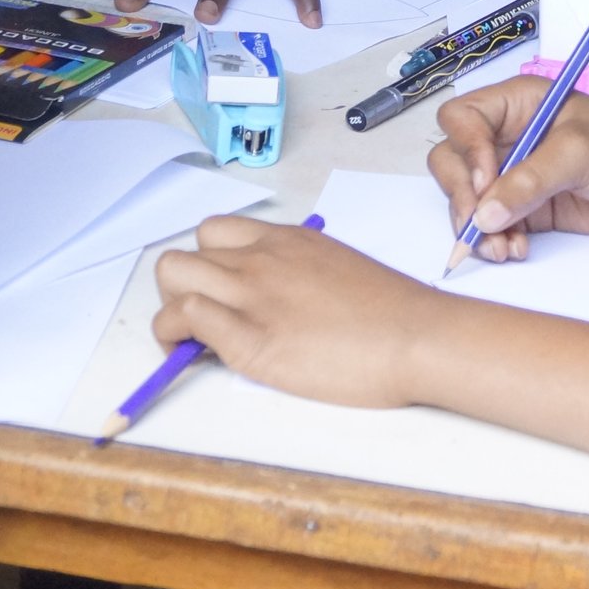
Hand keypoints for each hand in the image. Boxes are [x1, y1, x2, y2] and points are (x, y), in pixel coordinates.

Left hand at [153, 216, 431, 407]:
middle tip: (208, 321)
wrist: (417, 336)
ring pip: (171, 277)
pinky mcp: (247, 337)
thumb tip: (282, 299)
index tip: (223, 294)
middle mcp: (262, 258)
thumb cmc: (393, 314)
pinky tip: (197, 356)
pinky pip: (181, 318)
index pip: (216, 232)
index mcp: (287, 240)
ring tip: (197, 340)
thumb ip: (302, 275)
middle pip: (184, 256)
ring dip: (171, 310)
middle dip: (182, 290)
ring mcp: (252, 294)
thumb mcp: (341, 271)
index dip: (209, 264)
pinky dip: (174, 338)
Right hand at [429, 78, 588, 259]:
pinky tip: (514, 249)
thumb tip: (485, 210)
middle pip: (453, 161)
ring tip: (503, 247)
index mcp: (521, 103)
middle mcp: (513, 136)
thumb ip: (531, 180)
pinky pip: (492, 226)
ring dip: (476, 227)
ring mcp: (519, 175)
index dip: (465, 147)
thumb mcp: (582, 153)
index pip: (462, 116)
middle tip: (480, 222)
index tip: (485, 178)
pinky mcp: (530, 209)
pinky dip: (494, 241)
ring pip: (468, 199)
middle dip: (461, 195)